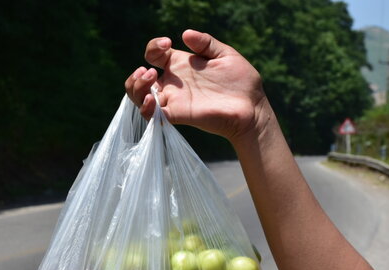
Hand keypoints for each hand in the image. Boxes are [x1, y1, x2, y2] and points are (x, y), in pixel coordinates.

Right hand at [125, 30, 268, 142]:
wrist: (252, 108)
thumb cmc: (241, 82)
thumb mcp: (225, 55)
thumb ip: (206, 43)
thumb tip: (185, 34)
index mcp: (180, 66)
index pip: (154, 55)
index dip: (154, 47)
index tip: (167, 44)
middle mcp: (173, 84)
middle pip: (140, 81)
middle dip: (137, 75)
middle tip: (150, 70)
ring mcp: (174, 101)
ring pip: (140, 98)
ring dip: (136, 88)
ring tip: (148, 79)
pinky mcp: (178, 116)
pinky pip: (153, 116)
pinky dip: (147, 109)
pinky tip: (152, 100)